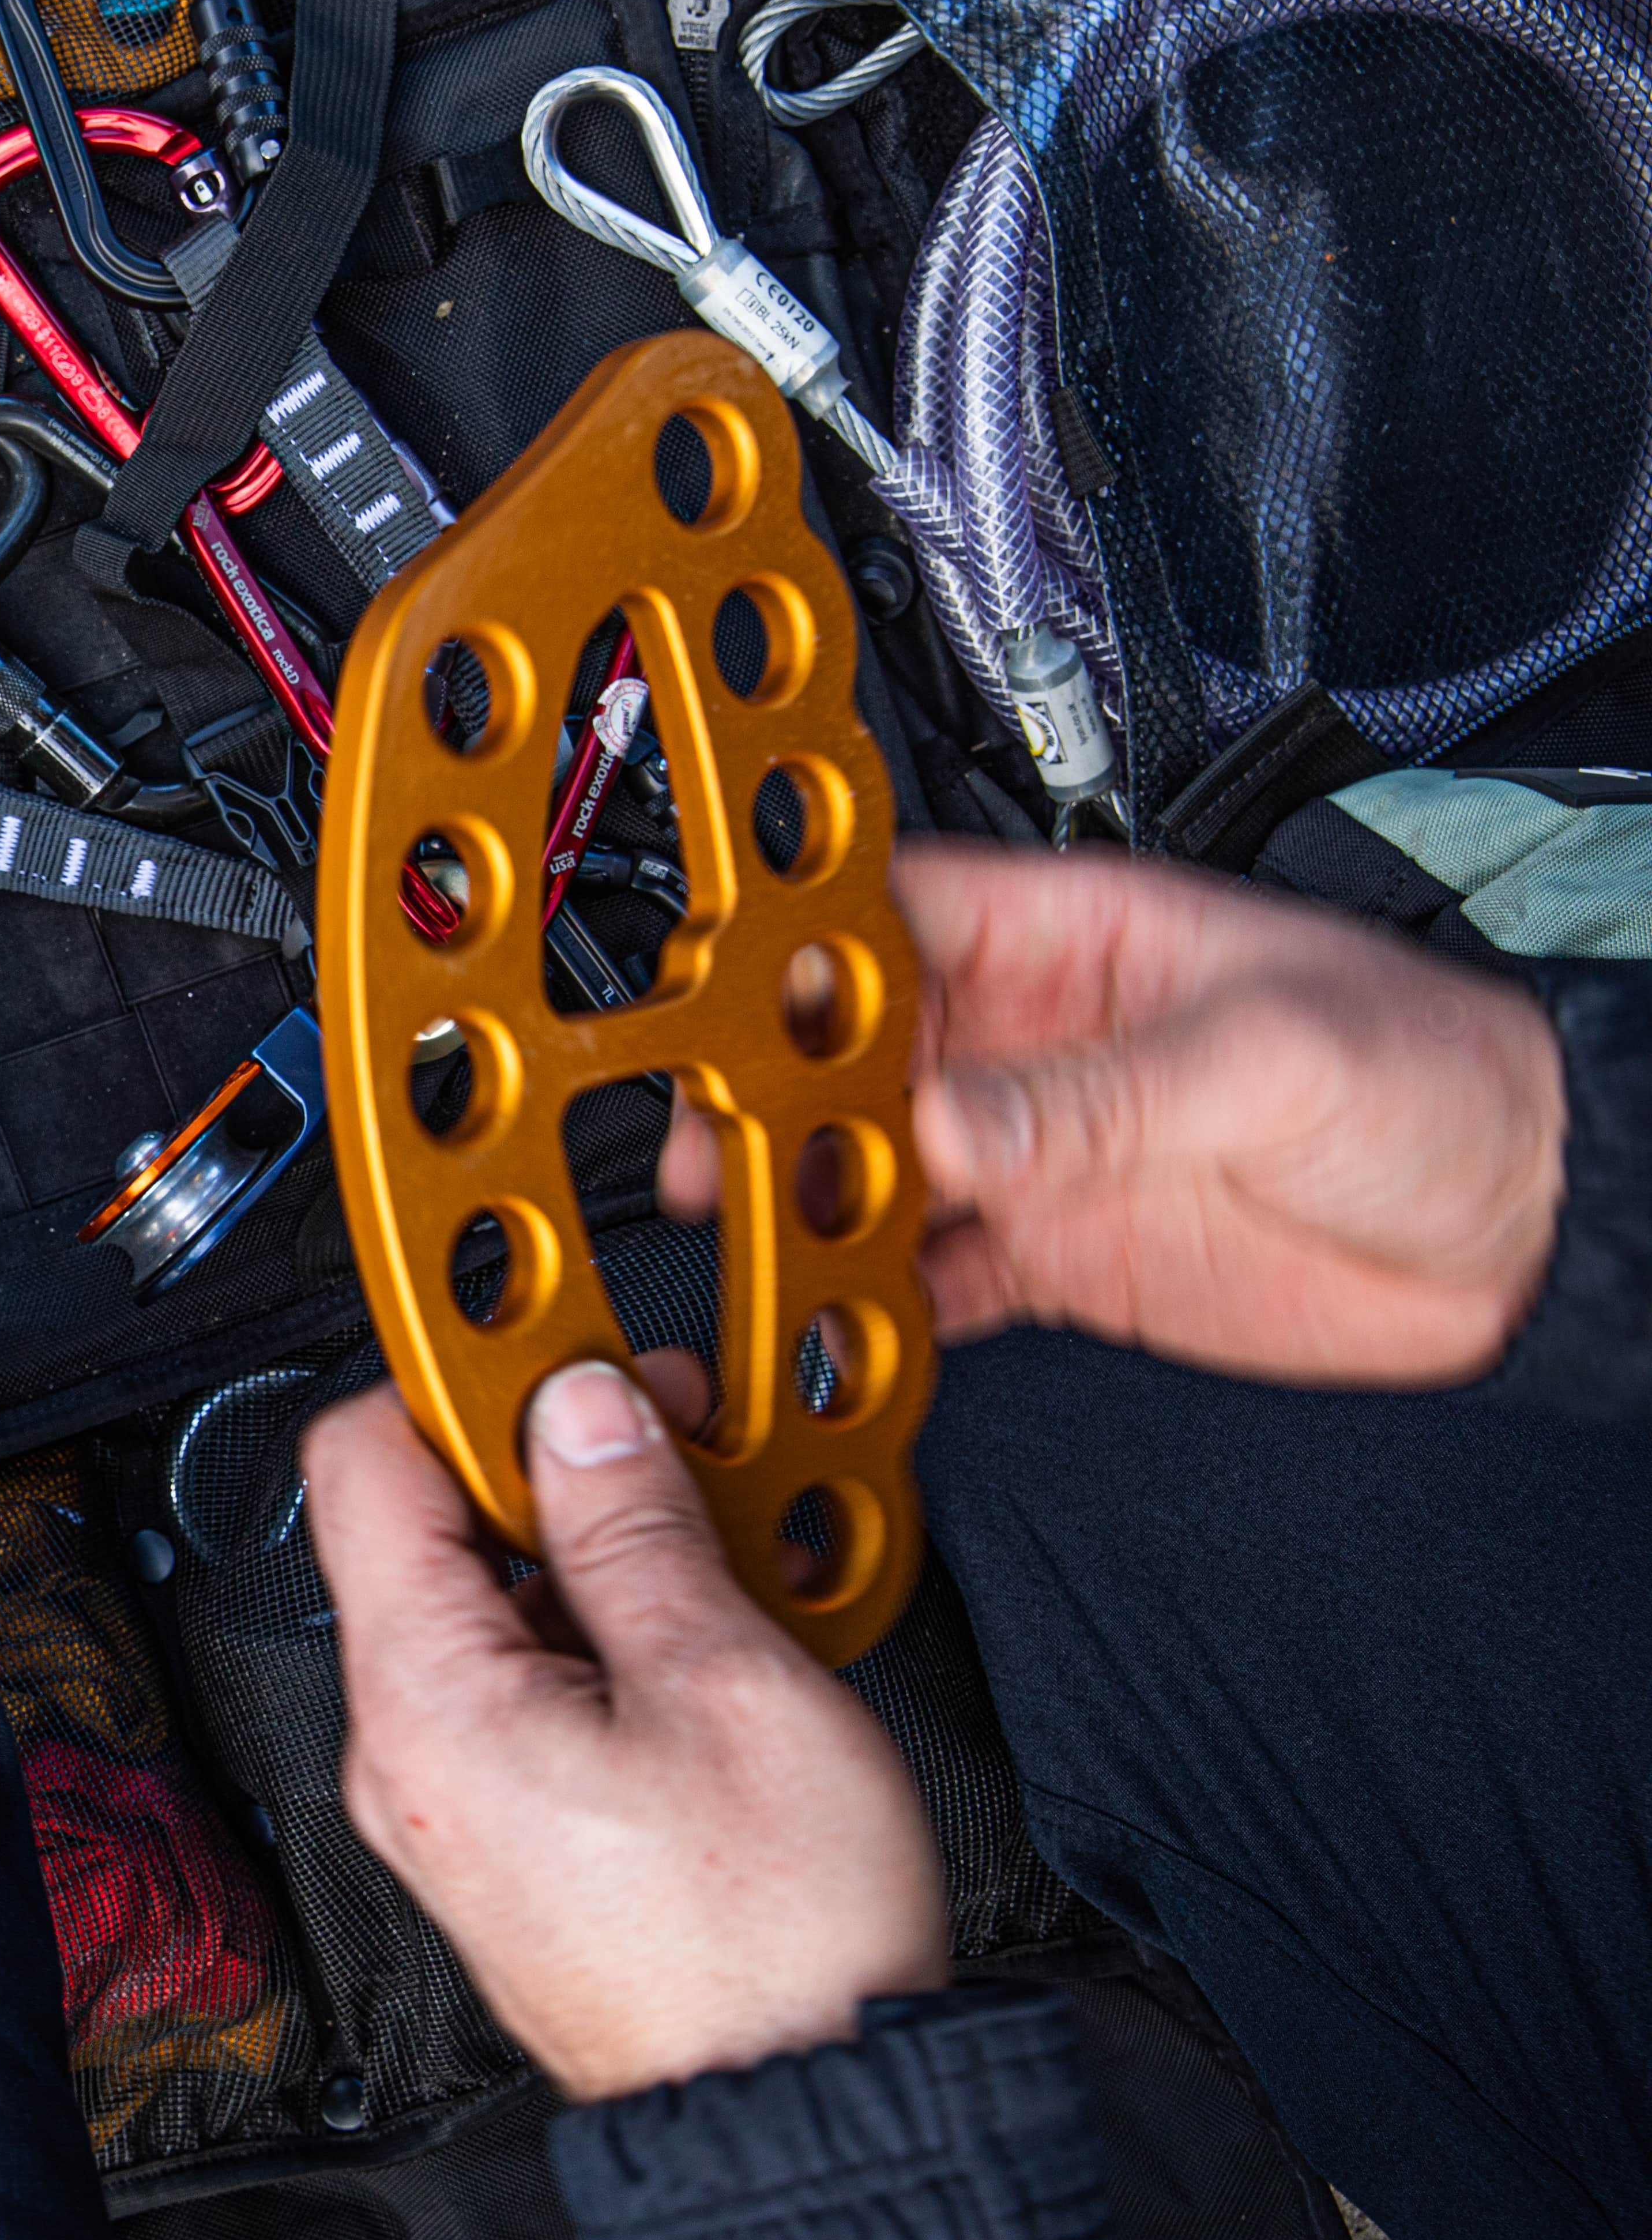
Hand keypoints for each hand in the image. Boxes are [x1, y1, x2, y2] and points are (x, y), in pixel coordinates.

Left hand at [301, 1362, 946, 2103]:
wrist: (808, 2116)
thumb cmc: (773, 1949)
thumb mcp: (726, 1684)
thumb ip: (636, 1527)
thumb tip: (584, 1412)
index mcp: (423, 1699)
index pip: (361, 1459)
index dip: (458, 1380)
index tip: (555, 1344)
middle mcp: (406, 1756)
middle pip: (429, 1531)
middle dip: (549, 1461)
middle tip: (671, 1432)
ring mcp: (455, 1802)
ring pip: (492, 1610)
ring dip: (596, 1547)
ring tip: (715, 1532)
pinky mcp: (515, 1838)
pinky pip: (529, 1693)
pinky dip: (607, 1635)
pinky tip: (705, 1626)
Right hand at [663, 840, 1563, 1385]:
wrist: (1529, 1232)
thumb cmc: (1442, 1077)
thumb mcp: (1272, 1056)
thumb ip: (1101, 1096)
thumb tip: (948, 1123)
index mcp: (1071, 944)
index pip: (892, 919)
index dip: (792, 947)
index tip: (716, 997)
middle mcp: (1029, 1046)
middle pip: (847, 1054)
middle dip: (766, 1096)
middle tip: (710, 1150)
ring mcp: (1034, 1154)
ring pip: (870, 1172)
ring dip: (805, 1206)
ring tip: (753, 1242)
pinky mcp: (1054, 1257)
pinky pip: (928, 1281)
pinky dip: (872, 1307)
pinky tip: (837, 1320)